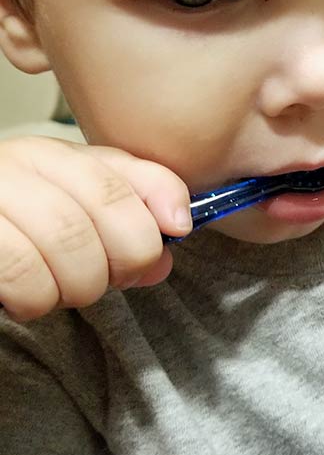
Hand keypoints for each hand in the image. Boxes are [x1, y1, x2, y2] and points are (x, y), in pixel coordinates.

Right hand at [0, 136, 191, 321]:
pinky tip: (26, 297)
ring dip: (79, 285)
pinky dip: (37, 298)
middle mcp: (16, 163)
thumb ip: (124, 221)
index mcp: (50, 156)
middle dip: (124, 257)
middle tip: (108, 277)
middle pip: (105, 206)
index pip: (124, 168)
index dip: (160, 203)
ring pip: (69, 242)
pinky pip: (24, 273)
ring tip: (60, 289)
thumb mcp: (72, 218)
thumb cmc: (15, 238)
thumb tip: (171, 239)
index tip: (175, 232)